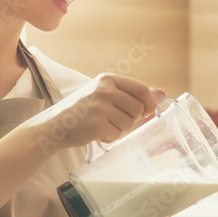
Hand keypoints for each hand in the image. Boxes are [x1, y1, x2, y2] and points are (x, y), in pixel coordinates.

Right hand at [43, 74, 157, 149]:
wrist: (55, 125)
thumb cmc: (83, 110)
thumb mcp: (106, 94)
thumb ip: (133, 94)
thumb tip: (161, 94)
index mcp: (108, 79)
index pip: (142, 90)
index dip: (149, 104)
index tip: (146, 111)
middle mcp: (104, 89)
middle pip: (138, 109)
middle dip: (131, 118)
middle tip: (113, 118)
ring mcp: (99, 106)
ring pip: (129, 123)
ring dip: (119, 128)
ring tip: (102, 124)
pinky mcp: (95, 124)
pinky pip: (117, 135)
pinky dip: (109, 137)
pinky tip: (96, 132)